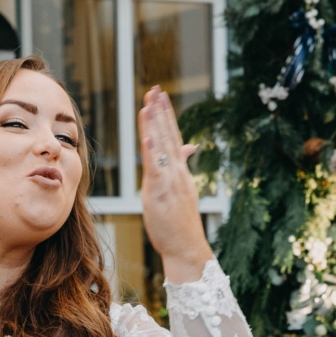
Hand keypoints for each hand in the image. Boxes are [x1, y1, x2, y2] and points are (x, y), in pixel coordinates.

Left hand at [137, 86, 211, 282]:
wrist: (187, 247)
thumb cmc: (180, 225)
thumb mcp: (180, 193)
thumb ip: (180, 170)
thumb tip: (188, 148)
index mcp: (180, 172)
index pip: (173, 138)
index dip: (166, 116)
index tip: (160, 97)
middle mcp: (177, 172)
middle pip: (168, 136)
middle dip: (161, 112)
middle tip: (155, 89)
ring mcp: (170, 180)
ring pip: (162, 146)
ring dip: (155, 123)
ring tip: (150, 102)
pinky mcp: (162, 191)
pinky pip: (156, 166)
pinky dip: (151, 149)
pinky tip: (147, 136)